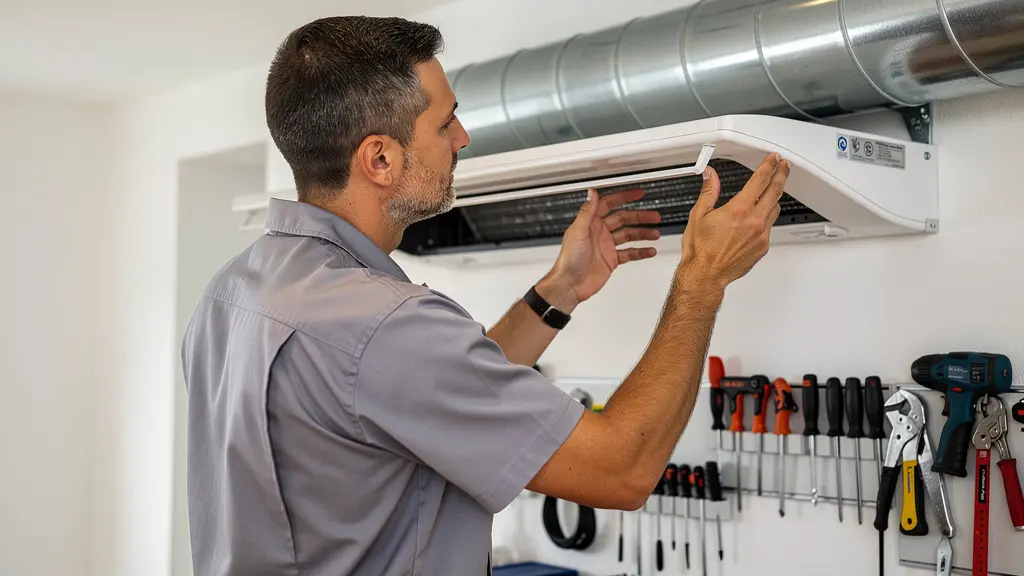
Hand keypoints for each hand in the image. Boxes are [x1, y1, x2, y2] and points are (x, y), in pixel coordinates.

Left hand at [538, 188, 661, 310]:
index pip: (609, 204)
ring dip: (642, 234)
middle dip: (640, 217)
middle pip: (623, 219)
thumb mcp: (578, 232)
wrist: (570, 285)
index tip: (637, 194)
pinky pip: (629, 253)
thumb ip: (587, 212)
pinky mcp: (611, 260)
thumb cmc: (568, 260)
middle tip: (654, 216)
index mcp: (590, 223)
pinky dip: (641, 252)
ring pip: (629, 235)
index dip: (624, 197)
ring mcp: (606, 246)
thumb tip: (592, 193)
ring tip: (655, 233)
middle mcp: (599, 232)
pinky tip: (650, 251)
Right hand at [678, 153, 790, 290]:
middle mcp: (753, 221)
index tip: (772, 159)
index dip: (769, 166)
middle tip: (784, 167)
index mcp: (738, 210)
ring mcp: (760, 235)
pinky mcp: (763, 247)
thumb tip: (710, 176)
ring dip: (774, 197)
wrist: (706, 275)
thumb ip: (709, 192)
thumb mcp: (699, 215)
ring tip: (771, 191)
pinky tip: (758, 218)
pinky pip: (769, 227)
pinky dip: (765, 218)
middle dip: (781, 175)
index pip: (760, 180)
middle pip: (775, 191)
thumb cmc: (700, 250)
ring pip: (775, 209)